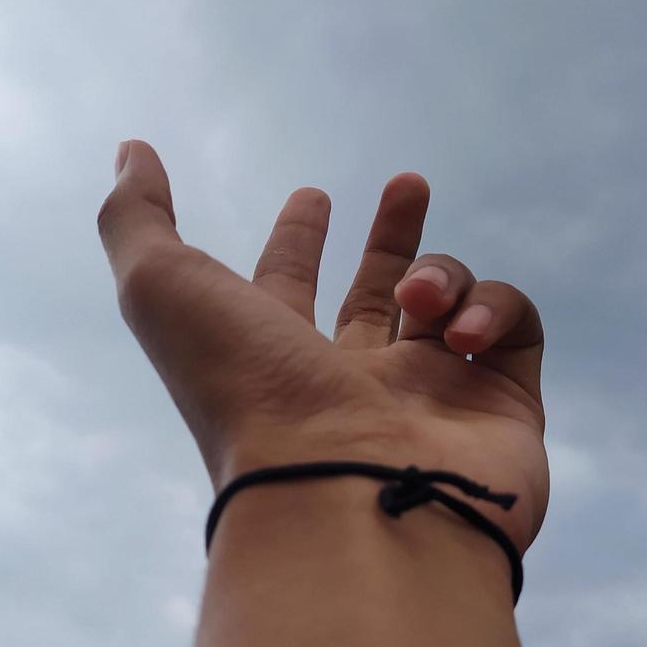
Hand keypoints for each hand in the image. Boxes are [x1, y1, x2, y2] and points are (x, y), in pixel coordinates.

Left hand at [97, 140, 547, 551]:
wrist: (343, 496)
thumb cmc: (246, 392)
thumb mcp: (162, 289)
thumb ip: (136, 217)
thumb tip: (132, 151)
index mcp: (277, 358)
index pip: (288, 288)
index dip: (295, 239)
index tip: (311, 196)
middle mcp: (351, 381)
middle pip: (377, 295)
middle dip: (391, 235)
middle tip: (406, 184)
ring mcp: (429, 397)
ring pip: (448, 301)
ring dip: (436, 272)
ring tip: (420, 299)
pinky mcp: (503, 408)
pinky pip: (515, 329)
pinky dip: (495, 307)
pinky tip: (460, 333)